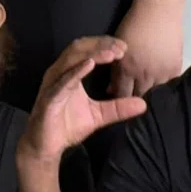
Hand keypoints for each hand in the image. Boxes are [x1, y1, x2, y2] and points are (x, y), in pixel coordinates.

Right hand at [23, 37, 145, 163]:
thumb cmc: (67, 126)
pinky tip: (90, 65)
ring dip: (92, 54)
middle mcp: (59, 73)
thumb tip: (143, 104)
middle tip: (120, 48)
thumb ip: (118, 108)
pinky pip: (62, 80)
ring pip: (71, 60)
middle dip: (100, 45)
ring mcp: (53, 83)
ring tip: (110, 54)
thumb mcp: (99, 115)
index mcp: (69, 73)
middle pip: (79, 49)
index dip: (104, 45)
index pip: (87, 51)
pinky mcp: (49, 96)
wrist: (47, 146)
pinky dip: (76, 71)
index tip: (124, 47)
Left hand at [111, 5, 181, 99]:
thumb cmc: (134, 23)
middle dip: (134, 98)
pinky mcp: (175, 69)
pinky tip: (160, 84)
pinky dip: (164, 86)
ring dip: (150, 93)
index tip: (119, 102)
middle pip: (138, 97)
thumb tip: (111, 89)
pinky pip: (169, 85)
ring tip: (147, 92)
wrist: (159, 10)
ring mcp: (161, 73)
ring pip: (154, 94)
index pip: (121, 94)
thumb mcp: (118, 46)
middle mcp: (143, 74)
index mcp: (126, 68)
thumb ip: (115, 69)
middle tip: (133, 98)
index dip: (120, 99)